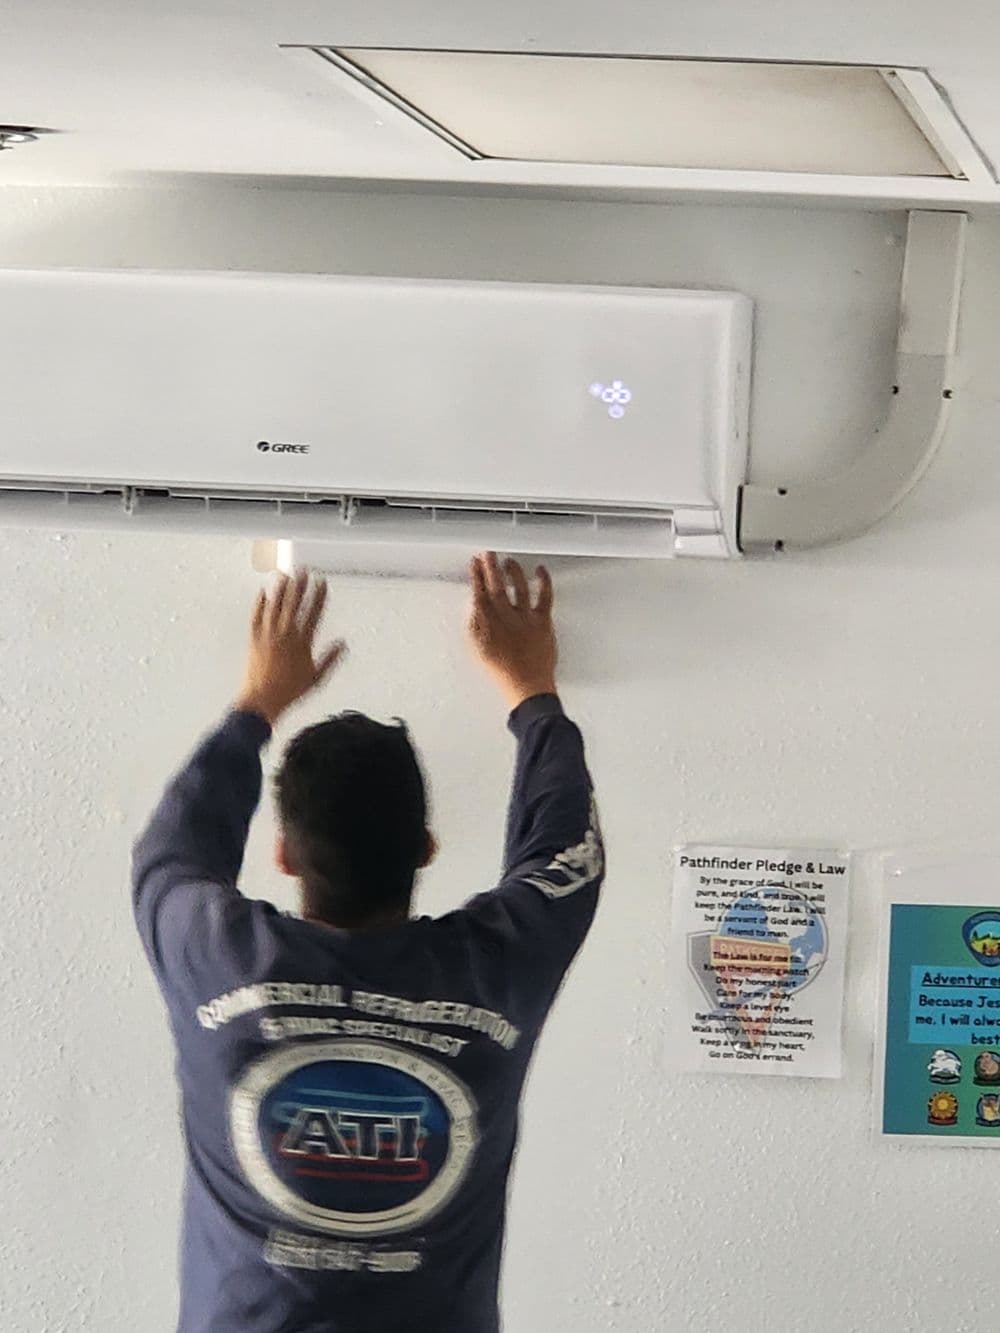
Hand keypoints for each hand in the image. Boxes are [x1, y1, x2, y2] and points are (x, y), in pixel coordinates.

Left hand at [235, 571, 345, 725]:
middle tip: (303, 570)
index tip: (322, 582)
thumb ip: (330, 659)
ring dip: (281, 589)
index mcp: (302, 642)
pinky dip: (260, 603)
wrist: (262, 699)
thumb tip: (342, 645)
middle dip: (300, 585)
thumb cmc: (289, 691)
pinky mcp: (254, 639)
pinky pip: (257, 616)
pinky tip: (263, 593)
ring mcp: (268, 635)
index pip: (314, 612)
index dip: (319, 595)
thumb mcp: (317, 678)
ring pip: (275, 605)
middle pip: (295, 603)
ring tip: (285, 575)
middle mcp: (285, 635)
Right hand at [468, 551, 557, 710]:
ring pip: (518, 586)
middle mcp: (505, 616)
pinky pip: (544, 596)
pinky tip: (541, 570)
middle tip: (487, 554)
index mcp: (486, 623)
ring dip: (512, 570)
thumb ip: (476, 626)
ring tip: (508, 562)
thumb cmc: (503, 673)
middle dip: (490, 567)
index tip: (474, 564)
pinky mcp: (542, 621)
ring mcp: (525, 617)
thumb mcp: (478, 650)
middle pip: (496, 585)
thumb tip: (476, 609)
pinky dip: (544, 581)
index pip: (478, 592)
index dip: (475, 576)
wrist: (526, 688)